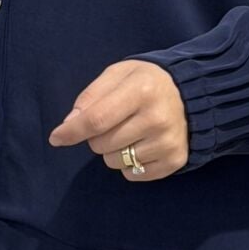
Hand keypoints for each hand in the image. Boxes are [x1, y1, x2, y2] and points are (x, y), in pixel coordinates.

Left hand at [48, 59, 188, 180]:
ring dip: (113, 151)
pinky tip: (142, 145)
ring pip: (115, 162)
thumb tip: (68, 125)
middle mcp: (157, 118)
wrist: (192, 93)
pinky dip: (129, 164)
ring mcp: (167, 142)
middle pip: (102, 144)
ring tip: (129, 132)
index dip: (71, 132)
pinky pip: (133, 175)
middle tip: (113, 121)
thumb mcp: (118, 74)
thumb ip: (91, 96)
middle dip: (96, 136)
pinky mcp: (175, 160)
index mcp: (141, 90)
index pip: (96, 120)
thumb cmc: (146, 82)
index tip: (56, 138)